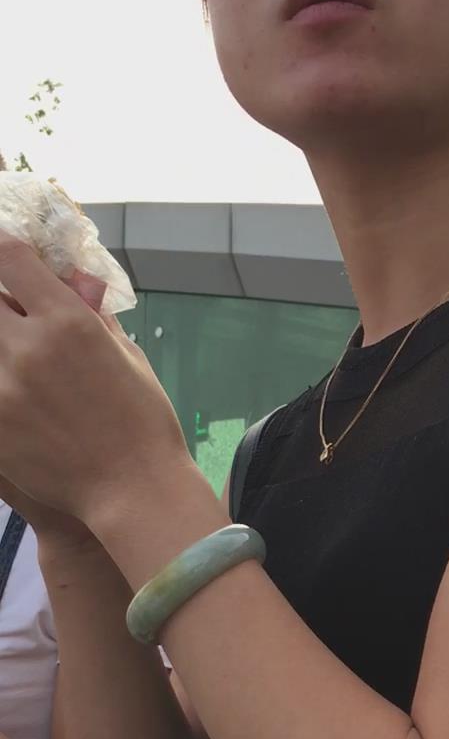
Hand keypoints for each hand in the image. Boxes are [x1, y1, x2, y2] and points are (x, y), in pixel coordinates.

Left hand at [0, 269, 109, 554]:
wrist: (134, 490)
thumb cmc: (143, 421)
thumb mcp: (127, 357)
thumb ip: (92, 314)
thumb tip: (73, 279)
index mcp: (69, 322)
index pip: (10, 257)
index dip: (1, 248)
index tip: (5, 255)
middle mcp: (29, 347)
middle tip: (10, 314)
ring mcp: (3, 388)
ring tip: (15, 353)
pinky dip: (0, 383)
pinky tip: (15, 393)